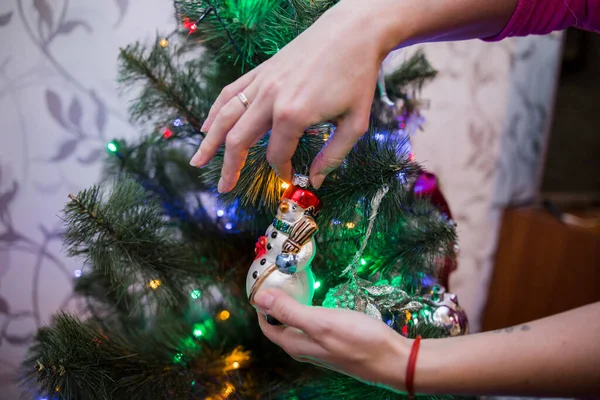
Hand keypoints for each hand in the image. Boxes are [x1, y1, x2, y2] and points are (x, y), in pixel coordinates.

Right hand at [189, 0, 399, 191]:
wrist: (353, 31)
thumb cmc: (358, 76)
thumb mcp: (355, 123)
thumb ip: (333, 155)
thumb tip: (315, 180)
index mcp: (293, 116)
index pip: (276, 154)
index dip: (280, 170)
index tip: (286, 176)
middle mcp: (270, 99)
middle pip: (238, 140)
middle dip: (230, 167)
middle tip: (224, 188)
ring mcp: (262, 82)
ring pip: (226, 116)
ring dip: (210, 141)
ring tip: (197, 160)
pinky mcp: (261, 70)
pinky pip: (231, 93)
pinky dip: (216, 110)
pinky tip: (208, 125)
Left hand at [253, 289, 409, 390]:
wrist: (394, 360)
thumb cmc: (358, 340)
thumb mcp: (320, 321)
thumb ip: (289, 311)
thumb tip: (259, 298)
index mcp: (296, 344)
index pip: (267, 326)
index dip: (261, 306)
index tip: (263, 284)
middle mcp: (306, 349)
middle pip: (281, 326)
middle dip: (276, 305)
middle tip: (279, 280)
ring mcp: (322, 348)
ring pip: (298, 326)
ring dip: (293, 307)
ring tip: (296, 286)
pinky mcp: (337, 344)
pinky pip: (314, 327)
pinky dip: (310, 311)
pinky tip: (319, 300)